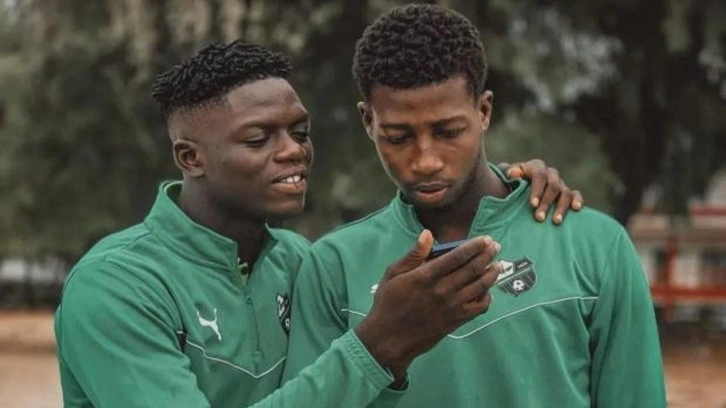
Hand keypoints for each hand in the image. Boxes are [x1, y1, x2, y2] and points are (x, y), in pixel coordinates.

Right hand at [355, 230, 500, 381]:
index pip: (457, 256)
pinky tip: (486, 290)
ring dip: (491, 274)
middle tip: (496, 246)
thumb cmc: (388, 303)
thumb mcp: (393, 274)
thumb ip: (413, 255)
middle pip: (472, 269)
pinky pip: (479, 307)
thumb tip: (428, 234)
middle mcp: (443, 290)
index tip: (485, 239)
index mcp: (426, 276)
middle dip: (487, 255)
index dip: (474, 246)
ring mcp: (452, 307)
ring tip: (497, 265)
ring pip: (479, 286)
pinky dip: (487, 297)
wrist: (389, 338)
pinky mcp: (456, 321)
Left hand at [500, 159, 582, 224]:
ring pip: (565, 192)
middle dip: (546, 203)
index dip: (537, 190)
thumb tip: (513, 174)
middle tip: (539, 218)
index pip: (539, 176)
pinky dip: (577, 200)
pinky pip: (575, 194)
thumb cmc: (508, 184)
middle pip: (553, 186)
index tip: (532, 204)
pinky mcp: (567, 193)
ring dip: (561, 207)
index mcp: (535, 167)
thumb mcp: (505, 178)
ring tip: (556, 221)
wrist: (514, 190)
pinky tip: (577, 209)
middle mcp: (550, 174)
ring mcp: (560, 184)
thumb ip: (508, 174)